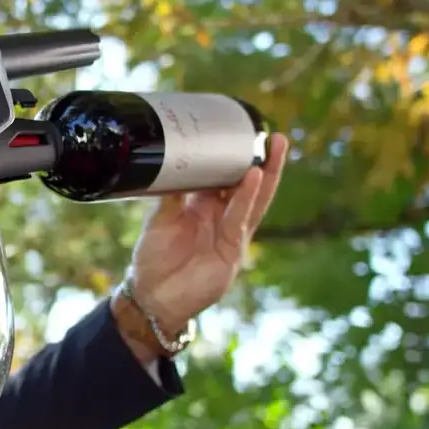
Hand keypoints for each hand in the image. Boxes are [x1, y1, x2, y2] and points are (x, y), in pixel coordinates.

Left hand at [114, 133, 288, 356]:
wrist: (153, 295)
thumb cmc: (154, 259)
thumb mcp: (159, 219)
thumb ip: (171, 195)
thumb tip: (175, 161)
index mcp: (203, 206)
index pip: (225, 177)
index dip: (235, 158)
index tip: (244, 133)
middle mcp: (221, 217)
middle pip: (248, 185)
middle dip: (264, 162)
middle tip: (276, 136)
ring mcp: (231, 233)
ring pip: (254, 200)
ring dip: (267, 175)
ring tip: (275, 149)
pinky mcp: (233, 250)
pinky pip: (242, 219)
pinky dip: (248, 198)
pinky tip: (254, 178)